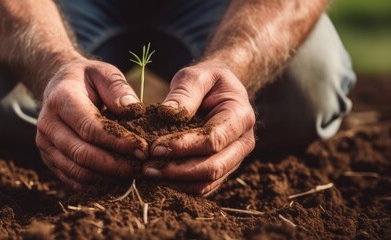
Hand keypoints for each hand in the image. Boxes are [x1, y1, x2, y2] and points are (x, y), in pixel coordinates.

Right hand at [36, 58, 147, 190]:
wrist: (58, 86)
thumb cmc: (87, 80)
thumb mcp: (103, 72)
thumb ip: (118, 88)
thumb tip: (133, 110)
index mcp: (60, 99)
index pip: (90, 128)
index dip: (118, 142)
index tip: (143, 148)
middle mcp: (47, 124)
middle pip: (82, 154)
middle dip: (115, 165)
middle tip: (141, 167)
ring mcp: (45, 145)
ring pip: (77, 172)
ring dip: (108, 178)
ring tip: (133, 175)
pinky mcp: (49, 160)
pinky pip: (73, 180)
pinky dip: (97, 185)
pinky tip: (118, 180)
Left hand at [142, 60, 255, 195]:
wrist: (221, 90)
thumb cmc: (207, 81)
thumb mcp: (196, 76)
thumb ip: (184, 92)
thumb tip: (167, 113)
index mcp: (241, 116)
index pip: (213, 139)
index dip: (183, 146)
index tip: (154, 147)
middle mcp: (243, 142)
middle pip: (213, 167)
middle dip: (178, 170)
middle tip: (147, 167)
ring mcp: (235, 159)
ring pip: (208, 182)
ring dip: (177, 182)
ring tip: (148, 173)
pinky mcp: (223, 169)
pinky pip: (204, 186)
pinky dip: (181, 186)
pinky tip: (158, 179)